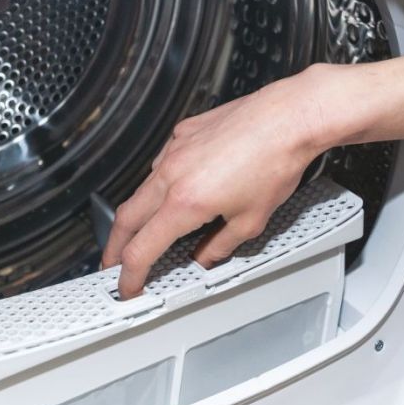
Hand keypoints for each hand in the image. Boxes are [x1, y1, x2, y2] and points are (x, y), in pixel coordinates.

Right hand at [102, 66, 330, 298]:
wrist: (289, 118)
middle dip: (115, 246)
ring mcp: (174, 151)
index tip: (129, 285)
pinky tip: (177, 188)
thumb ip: (220, 246)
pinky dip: (160, 183)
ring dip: (138, 214)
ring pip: (141, 189)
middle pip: (126, 218)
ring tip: (146, 228)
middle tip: (114, 262)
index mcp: (185, 203)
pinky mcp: (183, 133)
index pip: (142, 249)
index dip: (130, 275)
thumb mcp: (251, 220)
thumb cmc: (276, 163)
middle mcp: (171, 174)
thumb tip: (204, 257)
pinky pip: (161, 163)